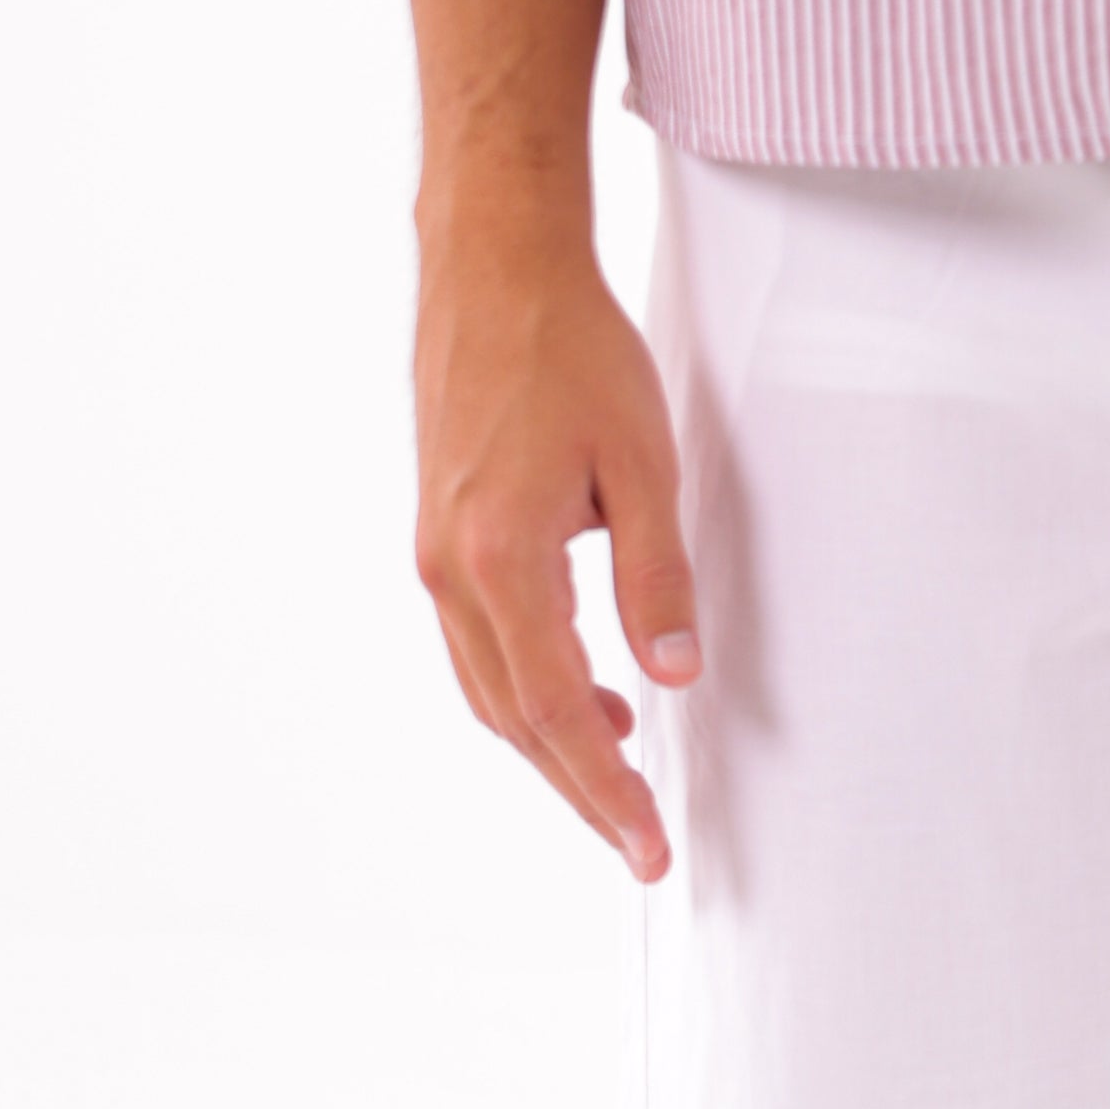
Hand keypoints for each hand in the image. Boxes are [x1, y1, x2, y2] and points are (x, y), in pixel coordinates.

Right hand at [411, 202, 697, 880]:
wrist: (492, 264)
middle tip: (639, 840)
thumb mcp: (643, 465)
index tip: (647, 844)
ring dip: (552, 743)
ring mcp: (434, 554)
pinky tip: (584, 691)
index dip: (605, 789)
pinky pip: (480, 647)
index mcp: (499, 558)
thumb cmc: (569, 347)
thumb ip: (658, 579)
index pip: (557, 711)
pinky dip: (528, 690)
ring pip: (490, 690)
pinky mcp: (438, 536)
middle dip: (580, 788)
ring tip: (621, 770)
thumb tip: (675, 675)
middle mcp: (450, 568)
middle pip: (515, 720)